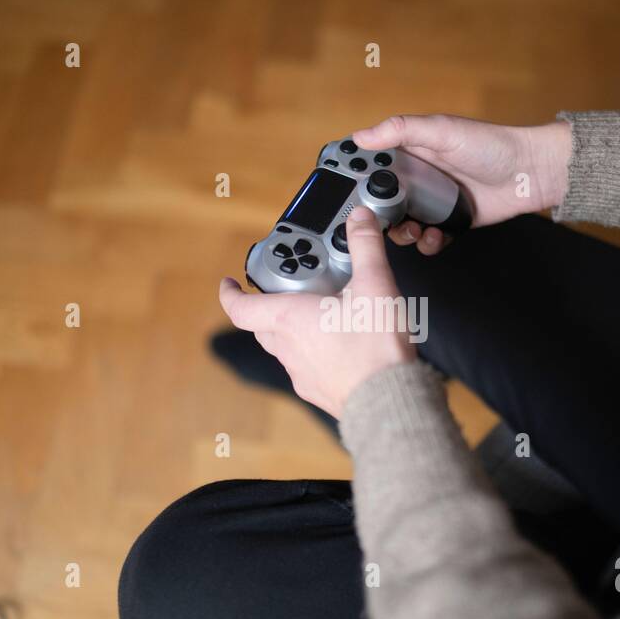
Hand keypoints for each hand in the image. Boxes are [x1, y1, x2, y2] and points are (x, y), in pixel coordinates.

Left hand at [219, 207, 415, 418]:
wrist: (390, 401)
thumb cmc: (376, 348)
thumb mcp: (375, 285)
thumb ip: (365, 246)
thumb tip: (360, 217)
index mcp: (288, 320)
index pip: (240, 308)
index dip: (230, 294)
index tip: (229, 283)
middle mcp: (287, 348)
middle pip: (262, 325)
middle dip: (268, 306)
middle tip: (289, 291)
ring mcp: (301, 374)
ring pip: (284, 347)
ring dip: (293, 330)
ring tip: (322, 315)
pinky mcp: (318, 391)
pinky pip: (305, 367)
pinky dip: (313, 353)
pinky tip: (340, 345)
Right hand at [350, 114, 571, 254]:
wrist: (530, 173)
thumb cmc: (490, 144)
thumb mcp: (442, 131)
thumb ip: (401, 130)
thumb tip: (362, 135)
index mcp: (412, 151)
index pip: (375, 165)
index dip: (359, 179)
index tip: (349, 192)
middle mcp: (420, 178)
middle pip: (385, 201)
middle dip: (380, 215)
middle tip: (381, 221)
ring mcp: (436, 202)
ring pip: (405, 224)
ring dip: (403, 233)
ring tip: (412, 231)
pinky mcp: (452, 223)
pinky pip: (430, 239)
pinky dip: (428, 243)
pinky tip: (435, 237)